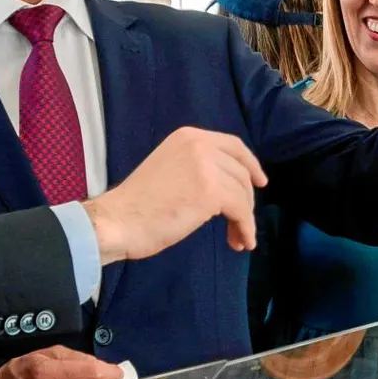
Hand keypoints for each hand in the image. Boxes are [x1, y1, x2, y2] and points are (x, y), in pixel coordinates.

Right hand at [86, 127, 267, 261]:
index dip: (251, 164)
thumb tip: (229, 185)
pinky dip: (245, 228)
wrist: (117, 220)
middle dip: (246, 201)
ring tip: (238, 239)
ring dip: (245, 219)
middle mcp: (200, 145)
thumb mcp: (170, 169)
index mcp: (188, 137)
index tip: (260, 182)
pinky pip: (241, 211)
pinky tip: (241, 242)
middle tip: (241, 225)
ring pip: (243, 193)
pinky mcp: (211, 192)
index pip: (233, 145)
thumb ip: (197, 168)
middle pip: (241, 172)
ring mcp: (206, 167)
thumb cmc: (137, 204)